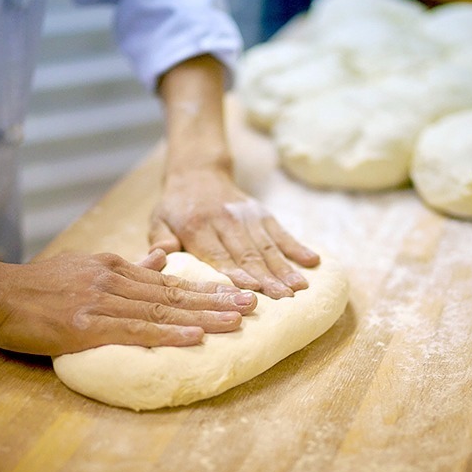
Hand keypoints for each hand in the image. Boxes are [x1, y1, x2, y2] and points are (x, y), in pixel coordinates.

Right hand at [0, 249, 256, 355]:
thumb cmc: (40, 285)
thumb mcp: (87, 266)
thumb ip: (128, 266)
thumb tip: (163, 258)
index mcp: (116, 268)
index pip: (171, 281)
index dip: (207, 288)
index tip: (237, 293)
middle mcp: (115, 280)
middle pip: (175, 294)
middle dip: (217, 300)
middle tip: (253, 305)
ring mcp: (101, 302)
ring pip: (162, 310)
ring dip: (202, 316)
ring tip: (235, 321)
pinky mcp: (85, 324)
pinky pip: (134, 330)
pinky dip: (167, 334)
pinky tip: (193, 337)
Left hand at [149, 171, 319, 298]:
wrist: (198, 173)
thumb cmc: (176, 208)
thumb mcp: (158, 220)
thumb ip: (160, 239)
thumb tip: (164, 255)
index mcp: (197, 226)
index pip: (219, 254)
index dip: (237, 273)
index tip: (253, 290)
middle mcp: (226, 220)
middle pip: (249, 253)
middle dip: (267, 277)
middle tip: (283, 298)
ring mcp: (247, 216)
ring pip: (268, 246)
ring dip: (285, 268)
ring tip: (300, 288)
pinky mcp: (262, 214)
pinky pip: (281, 232)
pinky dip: (297, 247)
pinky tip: (312, 261)